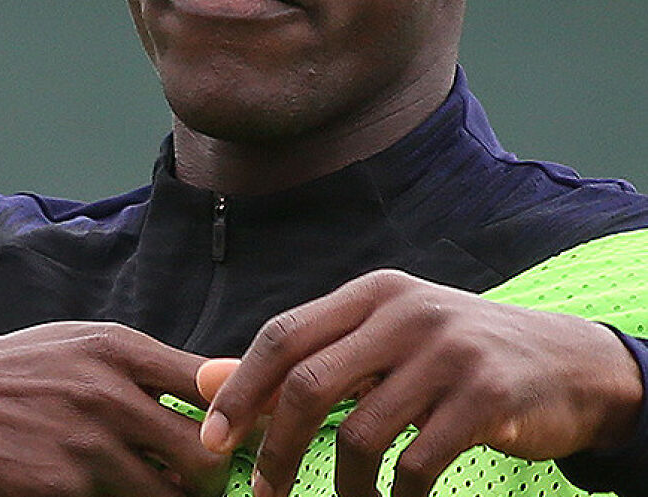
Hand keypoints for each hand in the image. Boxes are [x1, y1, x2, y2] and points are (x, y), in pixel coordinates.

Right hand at [0, 320, 229, 496]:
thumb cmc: (12, 372)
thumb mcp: (78, 344)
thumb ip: (141, 364)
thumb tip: (208, 381)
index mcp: (119, 348)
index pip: (209, 379)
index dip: (237, 409)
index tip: (244, 428)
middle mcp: (110, 394)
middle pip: (204, 450)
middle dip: (214, 475)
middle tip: (206, 482)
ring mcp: (86, 447)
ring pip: (169, 495)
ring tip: (163, 492)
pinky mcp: (62, 490)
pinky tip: (113, 495)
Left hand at [199, 270, 642, 496]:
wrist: (563, 361)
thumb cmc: (453, 353)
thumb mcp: (380, 341)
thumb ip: (304, 357)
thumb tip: (207, 379)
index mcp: (373, 293)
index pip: (285, 335)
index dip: (240, 390)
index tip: (213, 441)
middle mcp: (404, 311)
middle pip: (310, 382)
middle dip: (276, 447)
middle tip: (265, 491)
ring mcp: (447, 350)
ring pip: (360, 432)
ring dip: (342, 486)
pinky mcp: (485, 394)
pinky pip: (417, 463)